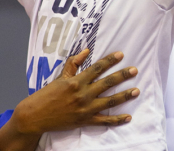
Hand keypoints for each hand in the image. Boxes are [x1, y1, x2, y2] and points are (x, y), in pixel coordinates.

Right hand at [0, 50, 138, 150]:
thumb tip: (86, 51)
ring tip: (137, 91)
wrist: (36, 115)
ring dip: (124, 95)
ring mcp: (85, 108)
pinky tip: (128, 117)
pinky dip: (117, 120)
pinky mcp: (85, 121)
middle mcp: (83, 94)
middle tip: (134, 70)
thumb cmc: (47, 95)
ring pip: (110, 101)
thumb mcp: (59, 77)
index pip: (97, 68)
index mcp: (76, 81)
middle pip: (107, 83)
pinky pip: (104, 121)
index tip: (121, 55)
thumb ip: (74, 64)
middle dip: (123, 75)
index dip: (110, 60)